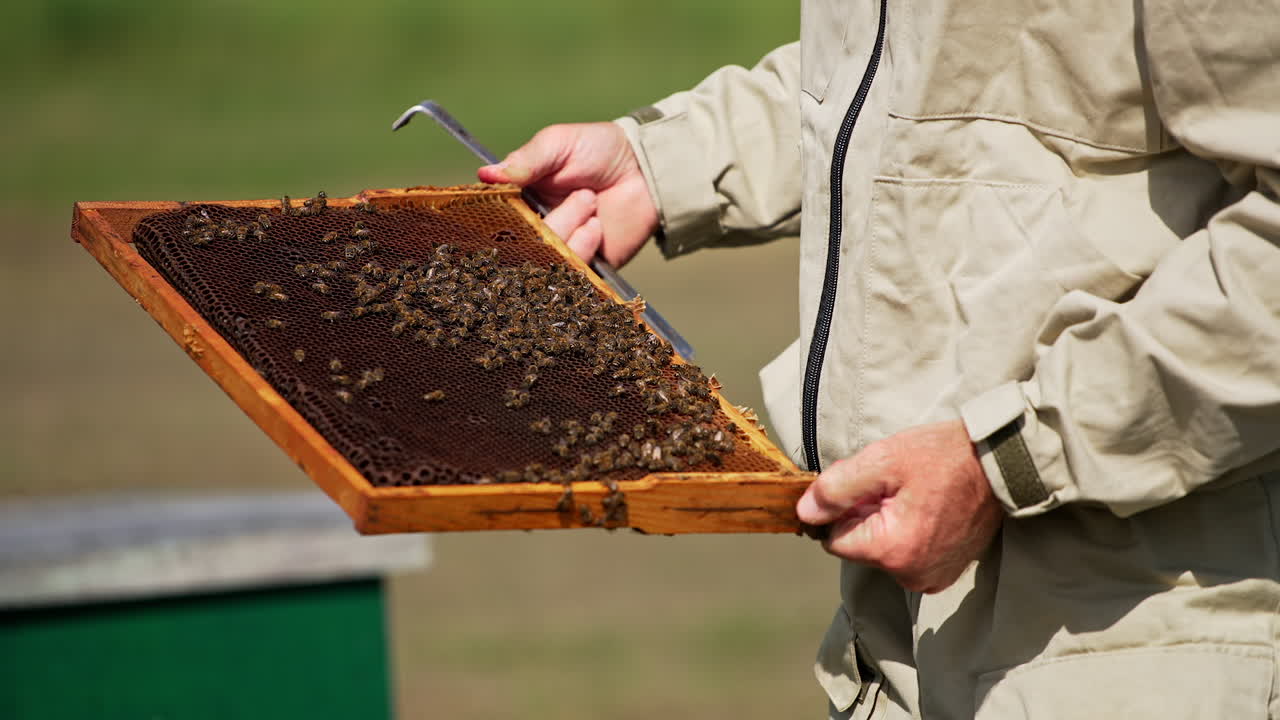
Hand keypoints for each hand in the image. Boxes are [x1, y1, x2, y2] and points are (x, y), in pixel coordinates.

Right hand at [477, 122, 658, 266]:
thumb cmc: (600, 148)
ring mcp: (560, 248)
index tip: (517, 202)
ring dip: (571, 229)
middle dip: (552, 220)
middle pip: (521, 242)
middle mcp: (537, 228)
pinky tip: (597, 227)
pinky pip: (571, 272)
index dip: (500, 214)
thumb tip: (485, 174)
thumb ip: (524, 161)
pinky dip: (583, 248)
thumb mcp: (557, 144)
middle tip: (583, 195)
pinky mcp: (585, 267)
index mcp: (522, 199)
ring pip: (546, 257)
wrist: (646, 169)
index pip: (497, 217)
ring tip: (592, 205)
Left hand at [795, 421, 1003, 592]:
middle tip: (893, 485)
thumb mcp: (882, 461)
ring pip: (882, 550)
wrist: (1001, 463)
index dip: (841, 508)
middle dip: (865, 515)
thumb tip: (804, 513)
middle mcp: (910, 575)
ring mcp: (930, 577)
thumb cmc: (943, 457)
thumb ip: (836, 489)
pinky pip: (906, 554)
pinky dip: (908, 532)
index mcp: (891, 550)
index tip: (866, 485)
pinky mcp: (944, 572)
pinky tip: (927, 508)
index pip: (834, 539)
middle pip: (859, 545)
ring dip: (887, 522)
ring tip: (914, 494)